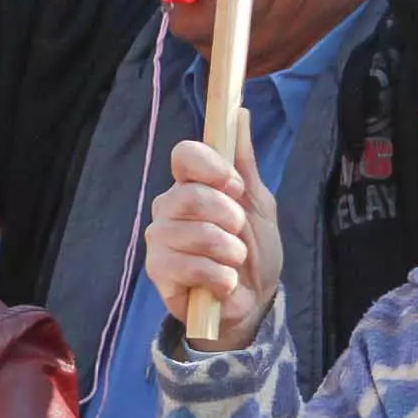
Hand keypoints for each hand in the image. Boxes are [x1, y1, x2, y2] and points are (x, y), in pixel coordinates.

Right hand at [144, 116, 284, 352]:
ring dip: (228, 252)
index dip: (211, 167)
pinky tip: (224, 283)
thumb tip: (240, 114)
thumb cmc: (254, 249)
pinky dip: (219, 277)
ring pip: (193, 233)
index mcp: (192, 184)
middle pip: (189, 195)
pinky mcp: (158, 271)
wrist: (253, 302)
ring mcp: (160, 239)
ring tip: (234, 262)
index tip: (235, 186)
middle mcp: (169, 207)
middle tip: (239, 232)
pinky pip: (189, 266)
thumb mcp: (258, 204)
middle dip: (226, 217)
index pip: (184, 155)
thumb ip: (245, 162)